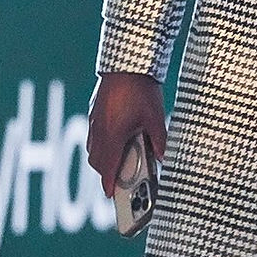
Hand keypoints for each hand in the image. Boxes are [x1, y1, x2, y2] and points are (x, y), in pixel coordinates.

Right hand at [87, 72, 166, 197]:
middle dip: (106, 173)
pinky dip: (101, 143)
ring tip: (121, 159)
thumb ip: (159, 140)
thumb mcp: (155, 116)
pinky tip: (117, 137)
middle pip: (96, 161)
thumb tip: (164, 158)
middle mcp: (98, 129)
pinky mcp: (95, 110)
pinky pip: (93, 134)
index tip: (111, 195)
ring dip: (103, 158)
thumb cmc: (141, 88)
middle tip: (120, 178)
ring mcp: (94, 119)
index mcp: (112, 135)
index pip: (107, 168)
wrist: (126, 61)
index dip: (108, 184)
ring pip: (92, 148)